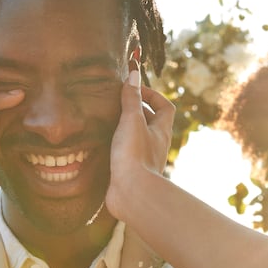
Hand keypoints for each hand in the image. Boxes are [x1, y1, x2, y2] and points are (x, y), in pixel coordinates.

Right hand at [106, 69, 174, 219]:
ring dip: (126, 129)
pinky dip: (117, 147)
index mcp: (161, 131)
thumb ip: (131, 98)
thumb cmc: (134, 155)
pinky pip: (127, 154)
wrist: (131, 194)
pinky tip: (101, 144)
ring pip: (138, 139)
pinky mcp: (131, 172)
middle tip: (118, 103)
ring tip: (107, 120)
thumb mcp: (131, 121)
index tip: (135, 89)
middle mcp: (156, 145)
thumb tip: (134, 73)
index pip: (165, 107)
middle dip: (137, 111)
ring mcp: (145, 160)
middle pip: (152, 122)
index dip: (153, 95)